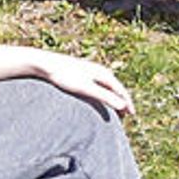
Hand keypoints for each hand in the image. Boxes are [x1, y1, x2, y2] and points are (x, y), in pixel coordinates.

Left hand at [18, 49, 134, 119]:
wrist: (45, 64)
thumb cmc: (65, 76)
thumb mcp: (86, 89)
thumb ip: (104, 97)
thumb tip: (123, 106)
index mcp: (104, 75)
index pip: (121, 91)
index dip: (128, 103)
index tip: (132, 115)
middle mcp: (101, 72)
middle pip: (116, 89)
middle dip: (122, 101)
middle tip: (126, 115)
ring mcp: (92, 72)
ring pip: (107, 87)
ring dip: (113, 98)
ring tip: (114, 109)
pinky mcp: (82, 74)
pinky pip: (98, 86)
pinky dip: (103, 95)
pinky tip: (98, 99)